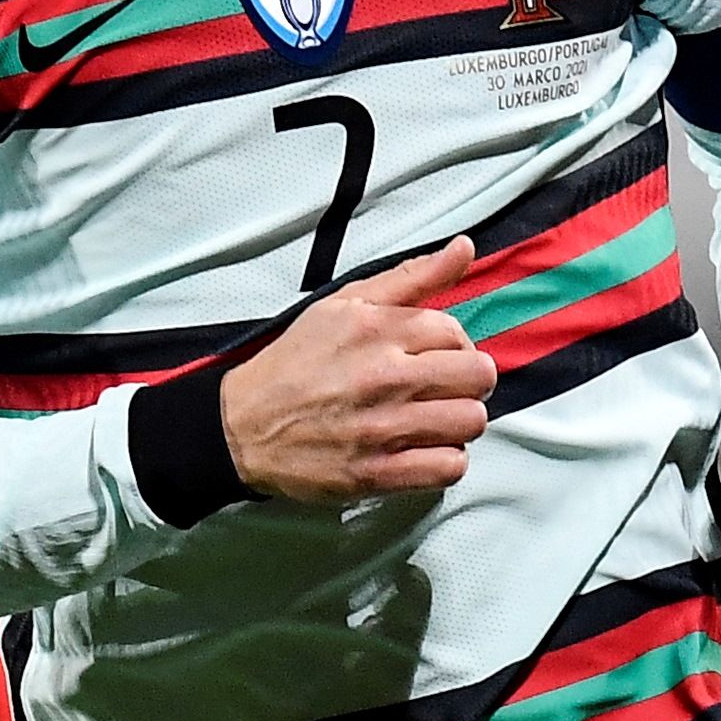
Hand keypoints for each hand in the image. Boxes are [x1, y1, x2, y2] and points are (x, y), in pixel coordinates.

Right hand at [219, 238, 500, 502]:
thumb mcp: (344, 303)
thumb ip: (411, 276)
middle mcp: (384, 375)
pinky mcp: (377, 473)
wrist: (242, 425)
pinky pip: (449, 467)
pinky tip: (424, 449)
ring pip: (471, 421)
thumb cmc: (297, 361)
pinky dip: (446, 460)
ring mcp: (382, 427)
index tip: (433, 356)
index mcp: (377, 329)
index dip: (453, 345)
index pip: (457, 332)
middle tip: (441, 388)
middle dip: (467, 381)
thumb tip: (465, 247)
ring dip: (458, 422)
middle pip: (478, 376)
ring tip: (433, 419)